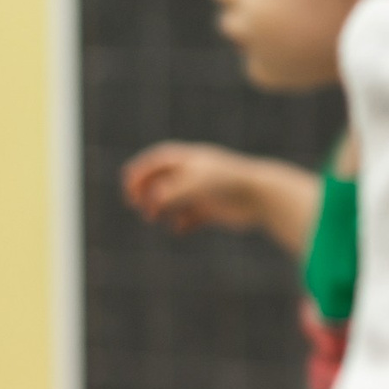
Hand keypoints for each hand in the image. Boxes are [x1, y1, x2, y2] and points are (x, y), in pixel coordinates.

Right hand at [122, 142, 285, 236]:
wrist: (261, 195)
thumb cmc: (227, 183)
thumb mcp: (194, 185)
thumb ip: (170, 193)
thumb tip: (150, 204)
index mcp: (191, 159)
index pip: (159, 161)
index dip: (141, 172)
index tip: (128, 186)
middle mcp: (197, 174)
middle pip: (163, 181)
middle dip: (147, 192)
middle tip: (135, 205)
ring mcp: (206, 192)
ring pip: (175, 200)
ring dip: (161, 209)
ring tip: (153, 218)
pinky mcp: (216, 209)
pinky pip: (193, 217)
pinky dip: (183, 224)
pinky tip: (180, 229)